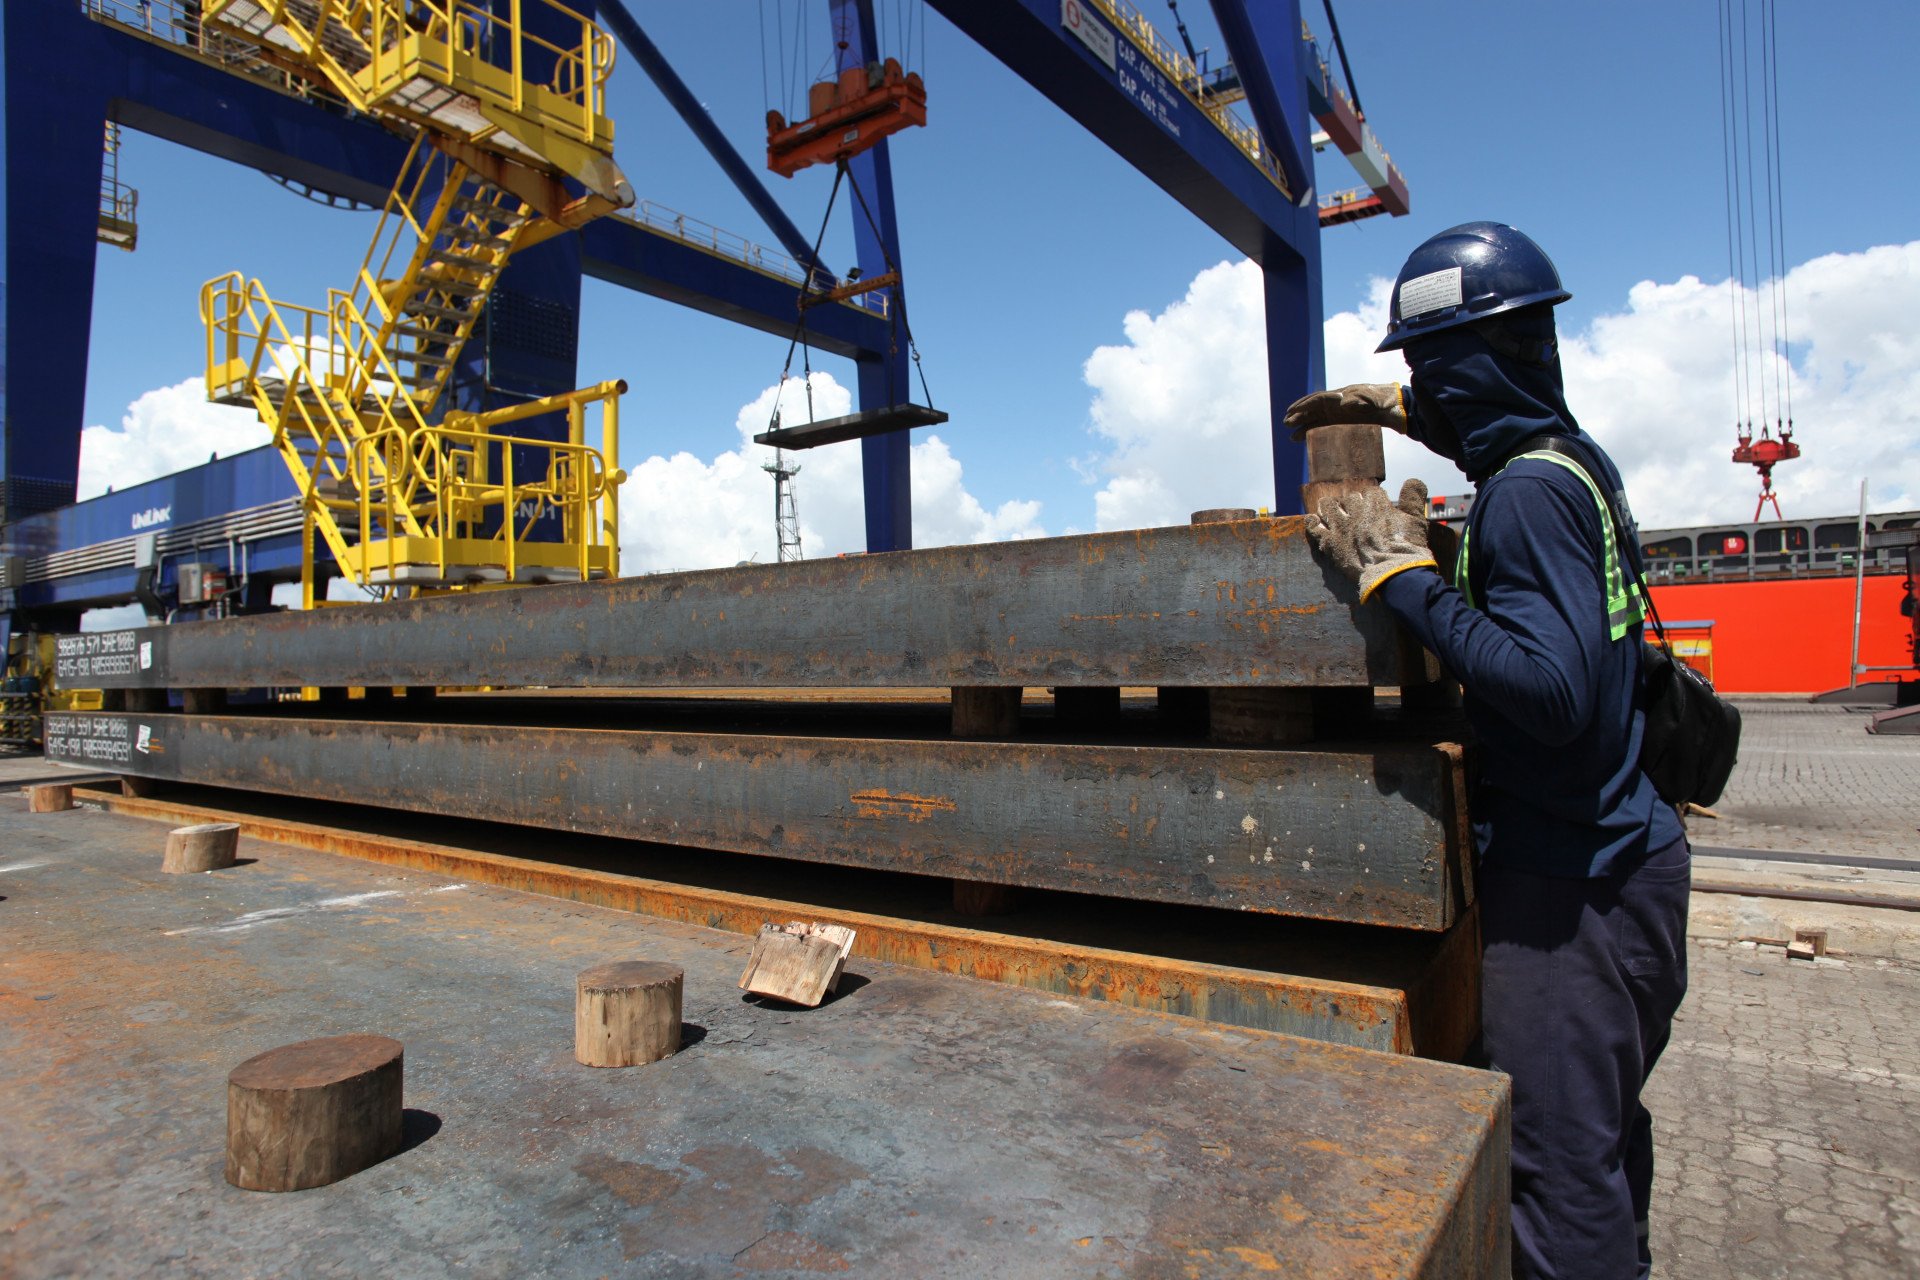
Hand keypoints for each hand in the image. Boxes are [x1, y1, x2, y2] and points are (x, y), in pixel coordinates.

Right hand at [1284, 383, 1407, 441]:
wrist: (1392, 408)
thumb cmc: (1382, 401)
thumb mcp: (1372, 399)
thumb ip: (1359, 399)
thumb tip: (1343, 402)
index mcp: (1340, 395)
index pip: (1317, 399)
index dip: (1303, 405)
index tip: (1291, 411)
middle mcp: (1335, 404)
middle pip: (1312, 409)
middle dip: (1299, 415)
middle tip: (1286, 423)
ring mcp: (1337, 414)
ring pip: (1315, 419)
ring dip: (1302, 426)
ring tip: (1291, 436)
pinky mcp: (1341, 423)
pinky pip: (1322, 427)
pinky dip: (1311, 432)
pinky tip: (1302, 439)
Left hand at [1305, 479, 1437, 601]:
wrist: (1393, 574)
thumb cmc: (1407, 548)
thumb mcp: (1416, 520)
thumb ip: (1414, 498)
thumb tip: (1413, 481)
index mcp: (1377, 504)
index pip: (1370, 492)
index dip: (1372, 500)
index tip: (1373, 508)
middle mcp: (1356, 512)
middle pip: (1349, 499)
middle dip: (1352, 505)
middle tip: (1355, 515)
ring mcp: (1341, 527)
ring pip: (1328, 506)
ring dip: (1330, 507)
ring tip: (1331, 512)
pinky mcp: (1331, 543)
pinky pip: (1315, 527)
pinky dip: (1312, 523)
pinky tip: (1312, 521)